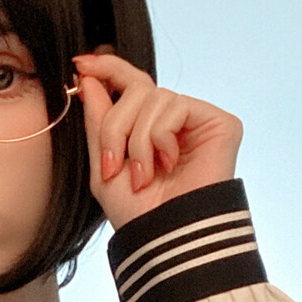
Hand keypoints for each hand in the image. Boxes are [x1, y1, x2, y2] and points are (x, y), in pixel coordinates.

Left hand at [73, 51, 242, 229]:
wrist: (165, 236)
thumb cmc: (138, 213)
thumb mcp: (104, 166)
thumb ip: (97, 121)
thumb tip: (87, 76)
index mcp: (148, 127)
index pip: (131, 83)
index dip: (108, 68)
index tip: (81, 65)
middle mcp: (175, 120)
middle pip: (136, 89)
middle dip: (116, 126)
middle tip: (115, 165)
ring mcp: (198, 120)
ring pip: (153, 97)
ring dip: (138, 140)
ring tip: (145, 175)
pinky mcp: (220, 123)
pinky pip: (175, 106)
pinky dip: (161, 138)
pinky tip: (170, 164)